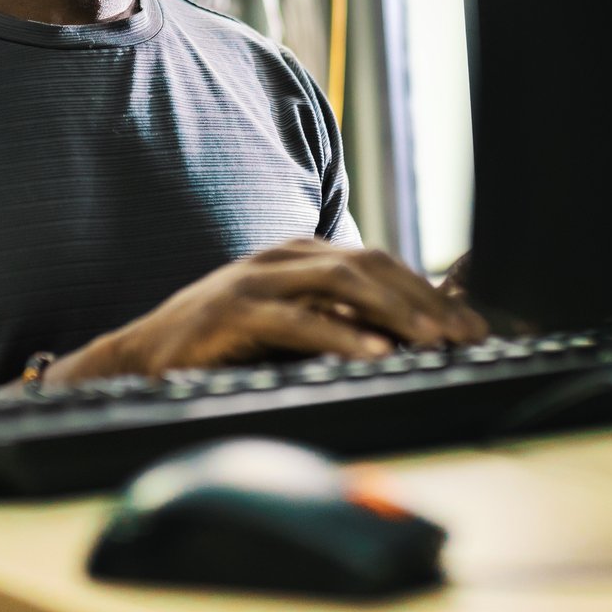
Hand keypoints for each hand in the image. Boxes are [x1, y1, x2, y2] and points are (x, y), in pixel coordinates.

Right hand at [49, 239, 488, 384]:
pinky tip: (375, 354)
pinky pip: (298, 321)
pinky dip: (342, 336)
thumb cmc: (220, 345)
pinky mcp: (236, 313)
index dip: (428, 289)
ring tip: (433, 341)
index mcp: (299, 254)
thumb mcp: (286, 325)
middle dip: (424, 299)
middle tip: (466, 334)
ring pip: (340, 283)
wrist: (142, 357)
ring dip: (394, 311)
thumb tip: (403, 337)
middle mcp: (282, 257)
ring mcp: (257, 281)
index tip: (470, 324)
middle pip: (369, 265)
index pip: (378, 261)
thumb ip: (335, 321)